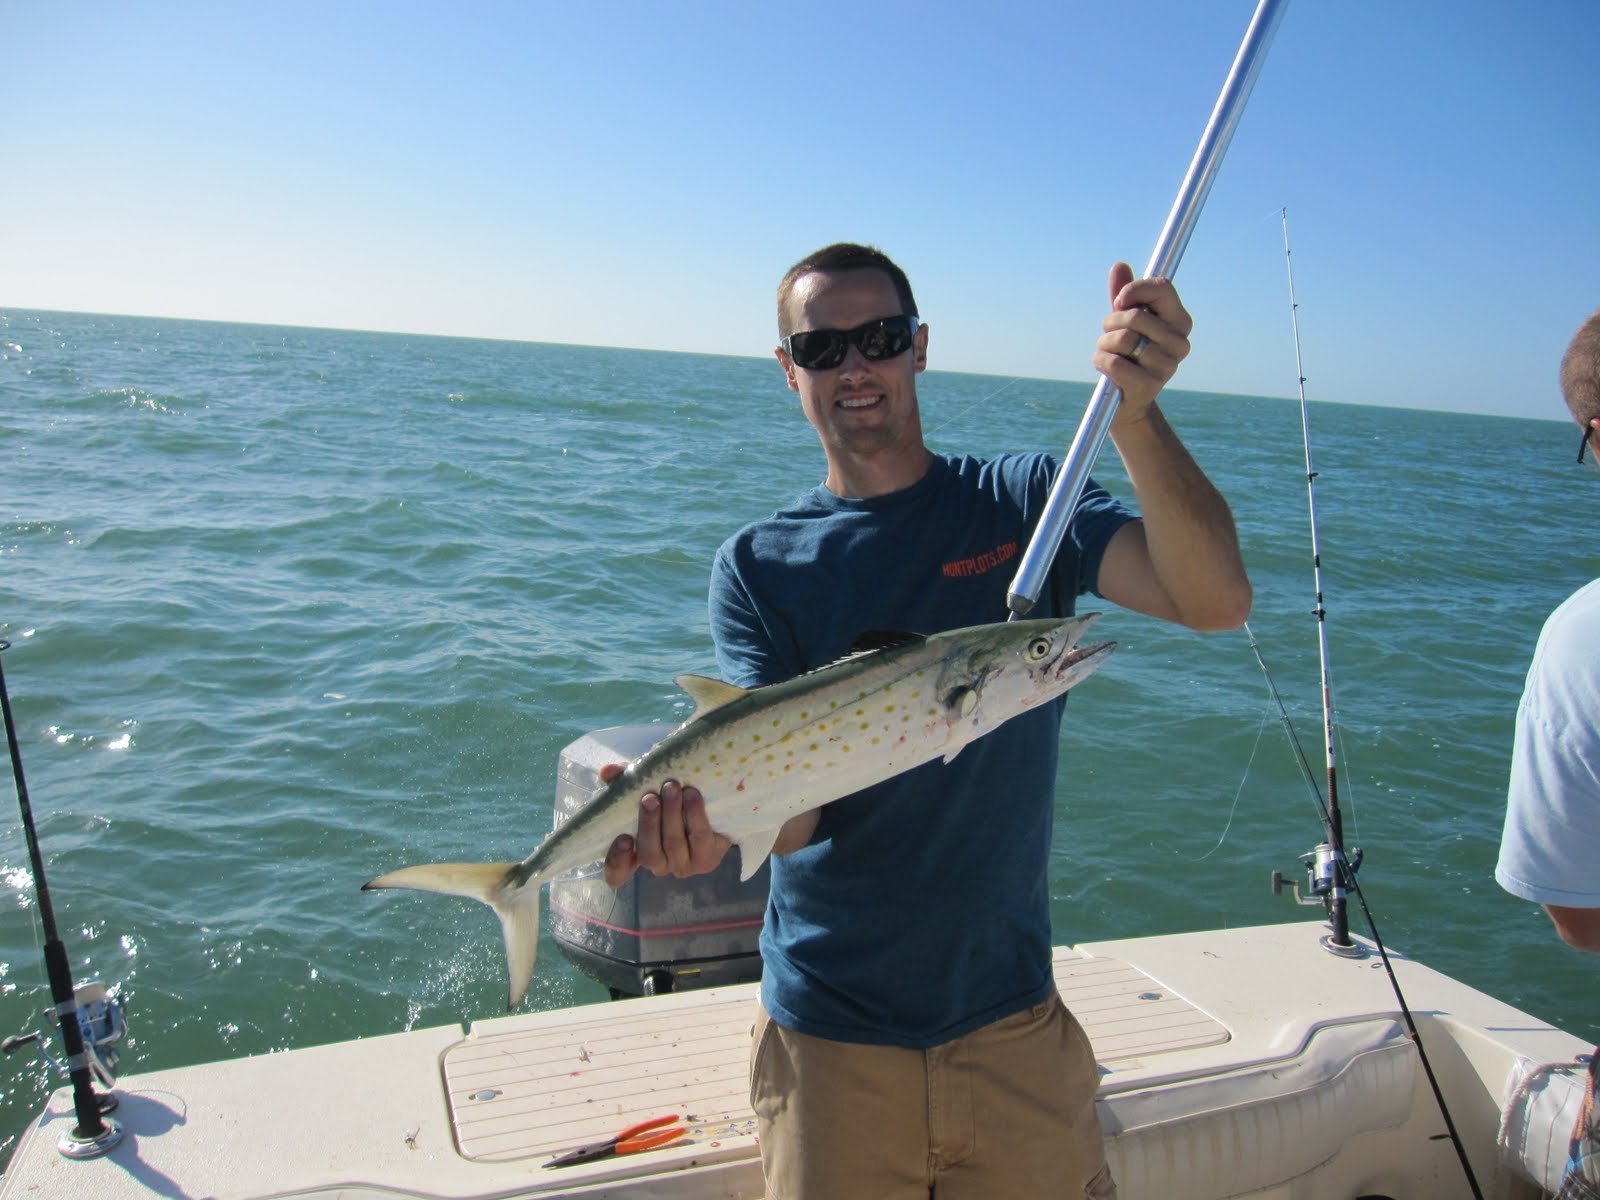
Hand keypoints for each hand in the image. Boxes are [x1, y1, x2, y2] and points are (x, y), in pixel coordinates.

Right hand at [600, 764, 732, 887]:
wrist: (713, 805)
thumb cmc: (670, 799)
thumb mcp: (644, 787)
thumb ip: (623, 781)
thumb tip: (607, 772)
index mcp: (636, 854)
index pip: (617, 873)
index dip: (617, 861)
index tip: (623, 838)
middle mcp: (658, 864)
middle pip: (649, 854)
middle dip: (649, 825)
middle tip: (650, 798)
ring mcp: (683, 865)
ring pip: (674, 844)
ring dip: (672, 814)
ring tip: (672, 787)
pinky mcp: (707, 858)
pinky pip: (700, 837)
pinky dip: (694, 814)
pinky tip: (692, 795)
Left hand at [1092, 263, 1192, 423]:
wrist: (1127, 401)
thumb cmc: (1128, 354)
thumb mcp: (1126, 321)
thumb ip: (1125, 294)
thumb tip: (1119, 265)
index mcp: (1180, 321)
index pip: (1162, 288)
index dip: (1133, 290)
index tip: (1119, 302)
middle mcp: (1180, 343)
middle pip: (1135, 316)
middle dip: (1111, 323)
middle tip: (1110, 336)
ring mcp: (1167, 366)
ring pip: (1122, 339)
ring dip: (1104, 344)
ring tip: (1109, 353)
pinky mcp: (1149, 386)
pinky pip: (1114, 362)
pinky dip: (1101, 362)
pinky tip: (1106, 368)